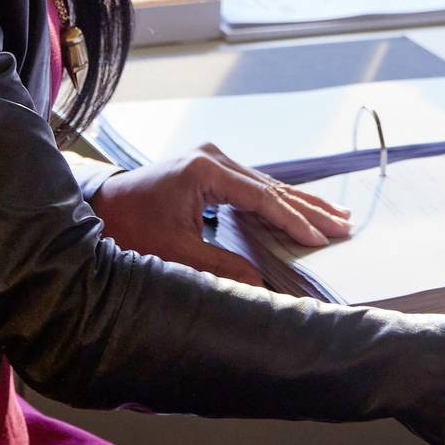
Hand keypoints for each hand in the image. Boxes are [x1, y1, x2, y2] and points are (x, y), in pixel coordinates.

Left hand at [90, 144, 350, 288]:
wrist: (100, 208)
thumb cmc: (130, 227)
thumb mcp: (173, 251)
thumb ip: (218, 265)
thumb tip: (258, 286)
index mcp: (204, 170)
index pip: (262, 198)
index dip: (293, 221)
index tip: (320, 239)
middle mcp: (212, 158)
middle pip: (272, 186)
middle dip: (309, 209)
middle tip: (344, 225)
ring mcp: (212, 160)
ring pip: (267, 185)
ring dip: (300, 203)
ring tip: (337, 216)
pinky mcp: (210, 168)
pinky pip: (253, 187)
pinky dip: (279, 201)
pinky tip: (302, 210)